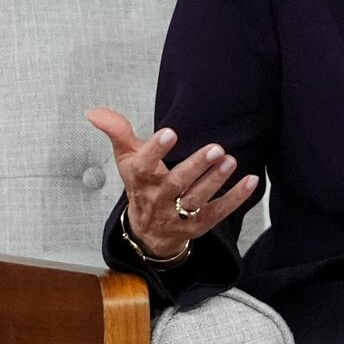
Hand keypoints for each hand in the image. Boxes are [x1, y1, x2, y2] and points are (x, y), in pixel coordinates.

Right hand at [86, 107, 258, 259]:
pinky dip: (235, 198)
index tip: (170, 132)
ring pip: (196, 200)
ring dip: (215, 181)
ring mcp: (177, 216)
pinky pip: (217, 213)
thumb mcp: (126, 159)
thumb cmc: (141, 185)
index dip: (155, 150)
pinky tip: (251, 181)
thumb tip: (93, 111)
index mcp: (139, 180)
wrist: (148, 232)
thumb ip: (117, 132)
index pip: (143, 165)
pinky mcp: (197, 226)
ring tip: (230, 160)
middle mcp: (157, 200)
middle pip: (175, 185)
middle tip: (215, 148)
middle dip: (195, 167)